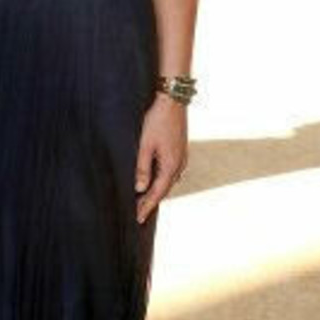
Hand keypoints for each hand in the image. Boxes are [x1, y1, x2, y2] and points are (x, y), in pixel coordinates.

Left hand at [135, 95, 187, 224]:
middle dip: (151, 202)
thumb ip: (142, 167)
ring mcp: (181, 157)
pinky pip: (170, 172)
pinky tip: (154, 181)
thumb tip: (140, 189)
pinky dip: (161, 180)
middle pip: (163, 190)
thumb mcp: (145, 144)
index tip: (137, 219)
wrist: (173, 100)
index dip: (146, 207)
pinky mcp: (180, 150)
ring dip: (156, 191)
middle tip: (138, 214)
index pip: (157, 193)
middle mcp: (179, 164)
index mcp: (171, 165)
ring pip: (167, 181)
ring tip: (143, 201)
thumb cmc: (157, 120)